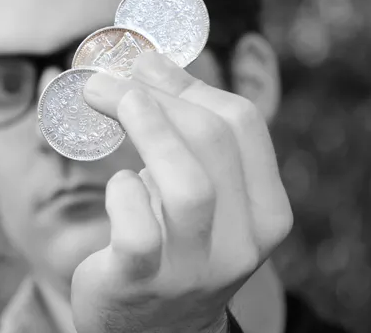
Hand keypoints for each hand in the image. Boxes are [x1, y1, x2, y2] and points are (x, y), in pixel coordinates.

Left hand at [72, 51, 292, 332]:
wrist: (154, 330)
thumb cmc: (174, 246)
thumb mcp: (200, 195)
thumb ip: (190, 141)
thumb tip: (150, 64)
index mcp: (266, 212)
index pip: (243, 126)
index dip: (189, 83)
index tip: (146, 64)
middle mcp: (244, 243)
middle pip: (213, 142)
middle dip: (155, 95)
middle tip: (106, 80)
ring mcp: (197, 267)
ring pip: (188, 185)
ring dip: (144, 129)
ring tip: (104, 101)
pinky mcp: (145, 282)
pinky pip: (139, 229)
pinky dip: (123, 193)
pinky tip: (116, 187)